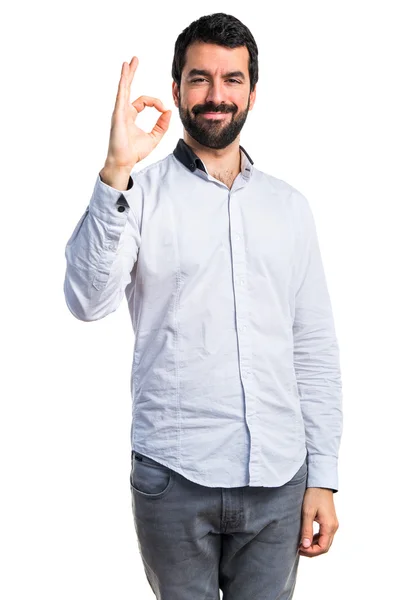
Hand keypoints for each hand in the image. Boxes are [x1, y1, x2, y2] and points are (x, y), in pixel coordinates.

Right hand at [104, 56, 171, 171]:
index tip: (164, 109)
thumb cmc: (135, 152)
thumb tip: (168, 111)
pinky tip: (124, 72)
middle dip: (132, 73)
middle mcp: (124, 111)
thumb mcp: (154, 137)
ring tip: (129, 61)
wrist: (124, 161)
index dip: (156, 103)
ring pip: (124, 88)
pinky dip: (123, 82)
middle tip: (134, 60)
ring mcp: (119, 111)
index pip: (144, 101)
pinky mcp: (118, 114)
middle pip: (128, 87)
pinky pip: (121, 94)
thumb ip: (162, 125)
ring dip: (127, 74)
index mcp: (131, 115)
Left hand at [298, 487, 338, 556]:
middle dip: (312, 551)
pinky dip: (316, 540)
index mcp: (329, 526)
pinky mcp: (330, 521)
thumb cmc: (313, 495)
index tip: (299, 549)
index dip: (311, 552)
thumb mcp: (307, 512)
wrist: (320, 483)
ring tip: (301, 544)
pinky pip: (325, 535)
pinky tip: (307, 538)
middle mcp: (334, 527)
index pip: (323, 547)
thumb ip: (306, 529)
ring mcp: (333, 524)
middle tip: (298, 549)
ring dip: (314, 546)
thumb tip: (305, 546)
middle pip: (325, 547)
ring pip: (325, 542)